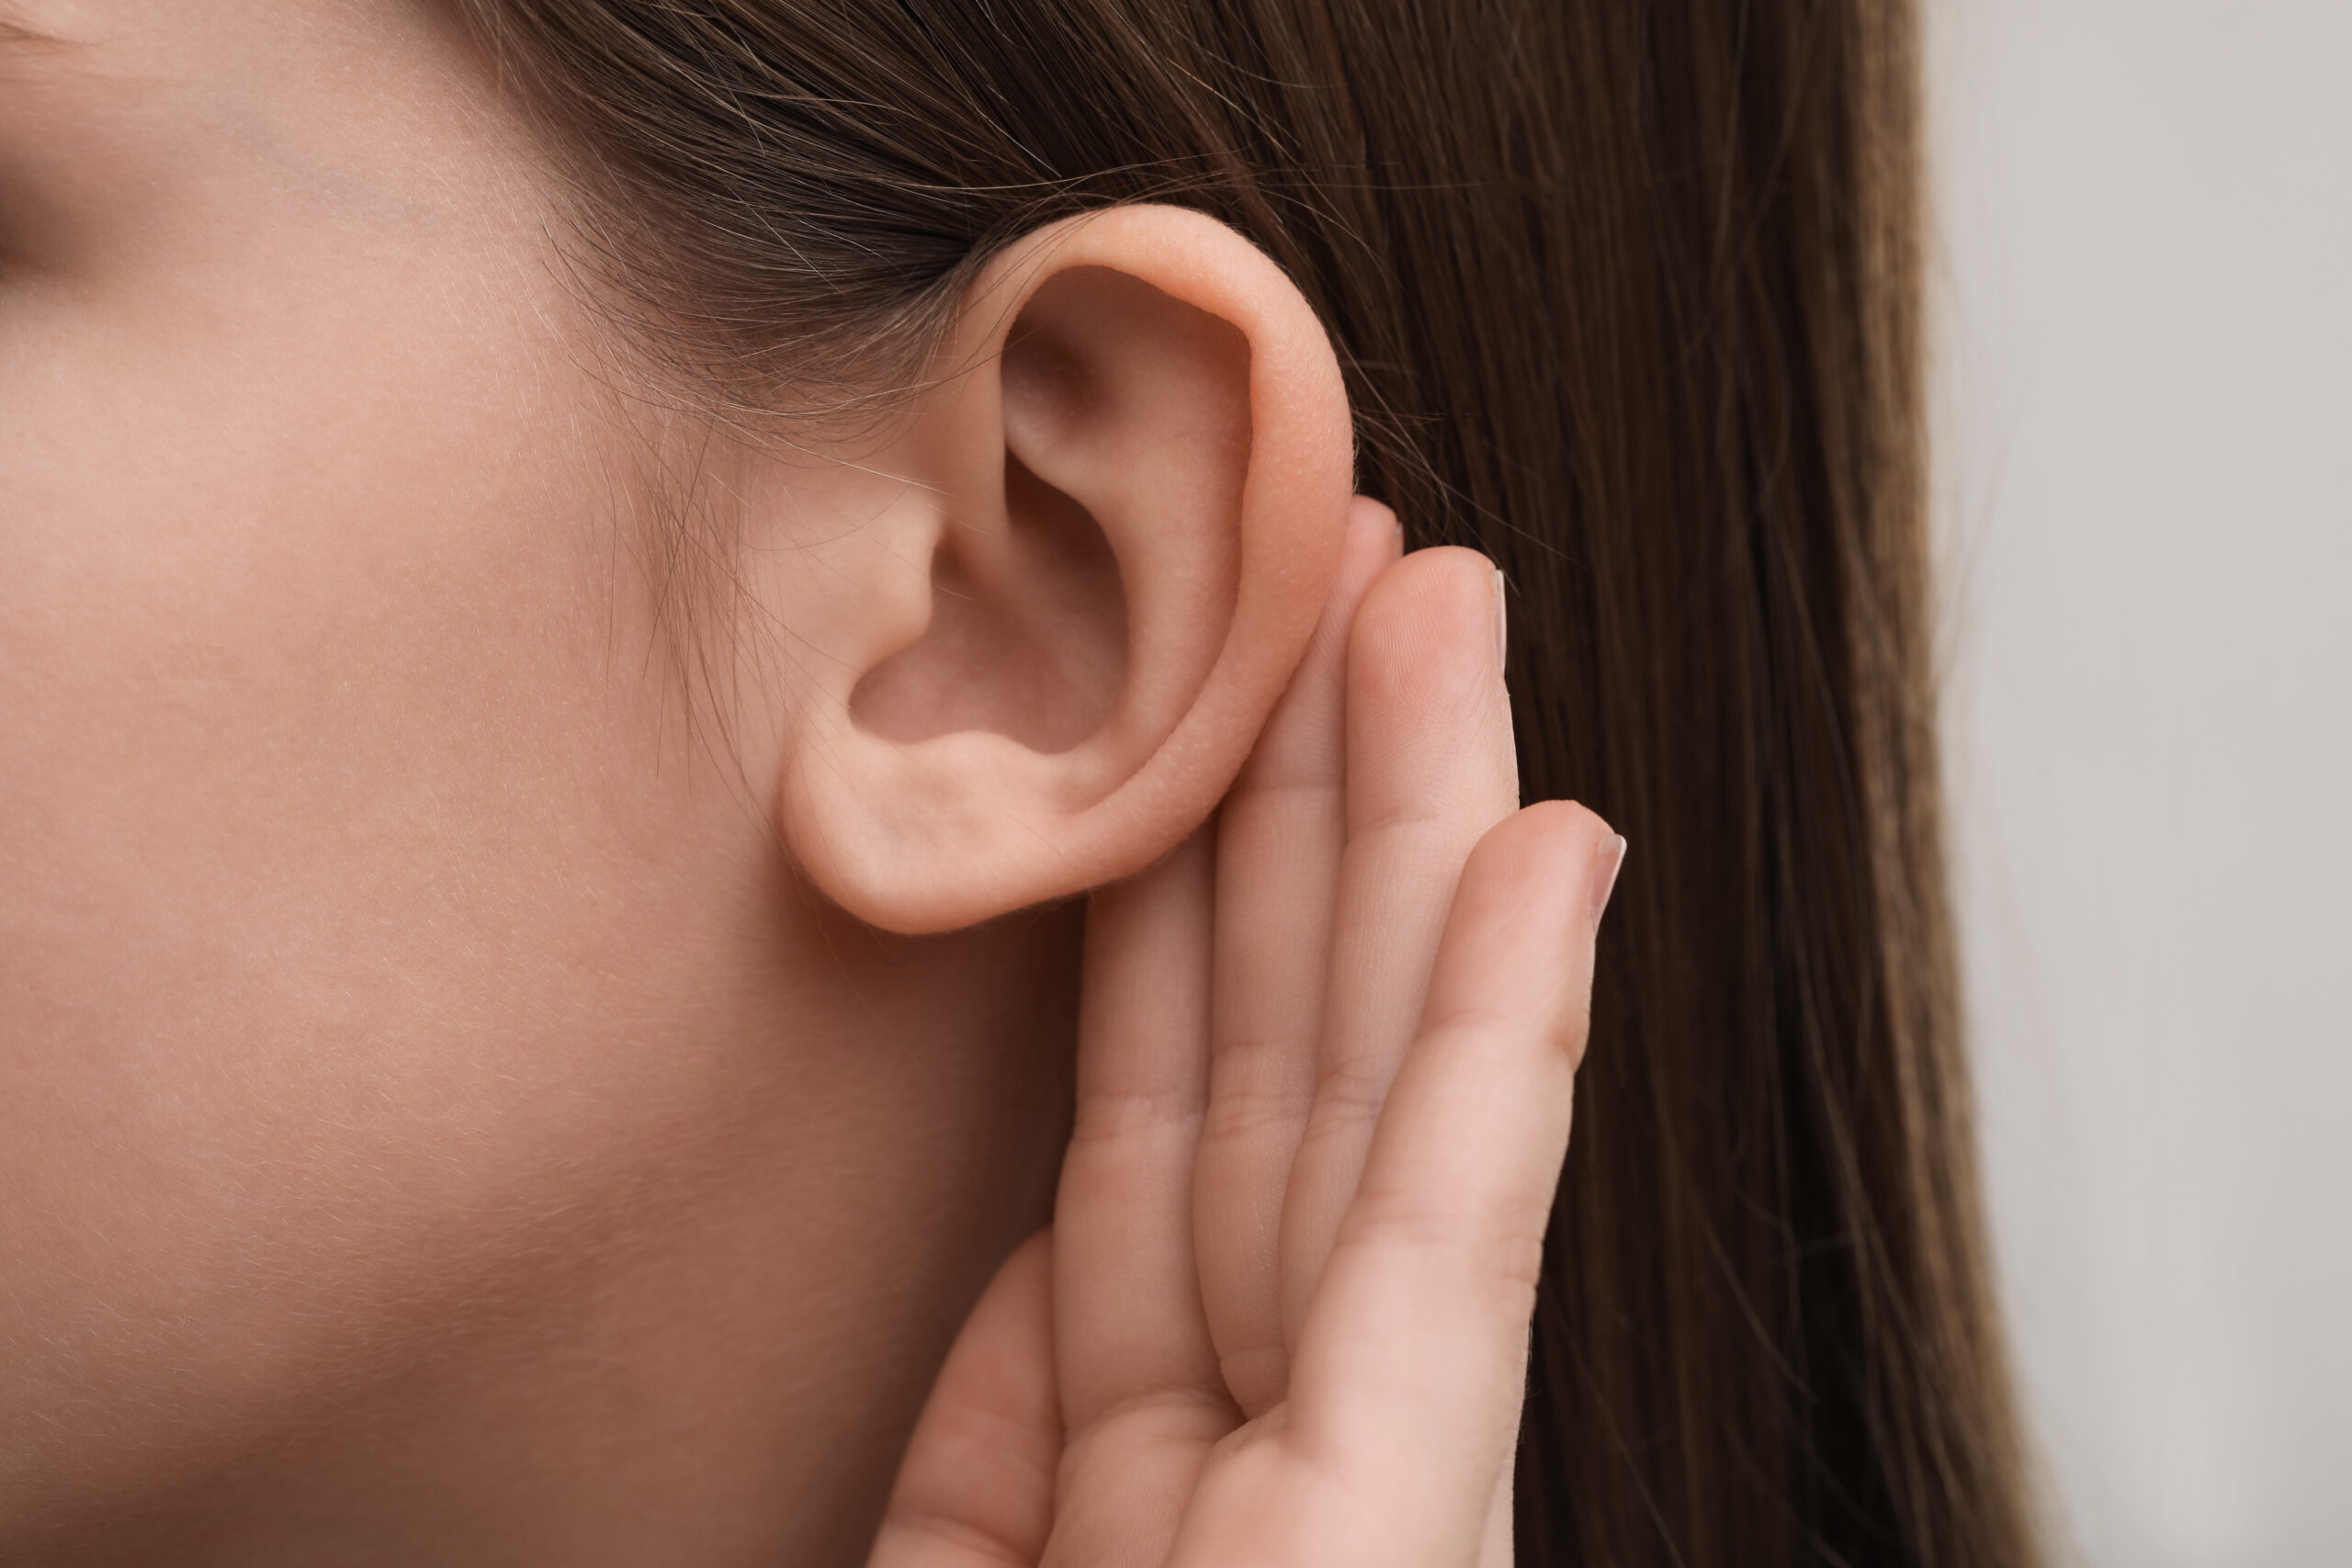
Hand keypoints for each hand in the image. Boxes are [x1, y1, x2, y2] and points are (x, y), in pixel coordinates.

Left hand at [868, 500, 1623, 1567]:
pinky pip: (1452, 1251)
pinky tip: (1552, 842)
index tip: (1196, 736)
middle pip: (1301, 1078)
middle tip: (1333, 584)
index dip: (1196, 918)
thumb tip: (1016, 1271)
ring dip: (1429, 840)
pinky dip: (1511, 1039)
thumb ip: (987, 1443)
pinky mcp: (1403, 1533)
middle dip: (1322, 813)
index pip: (1183, 1150)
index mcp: (1164, 1482)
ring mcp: (1360, 1492)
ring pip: (1393, 1102)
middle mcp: (1282, 1455)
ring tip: (1442, 613)